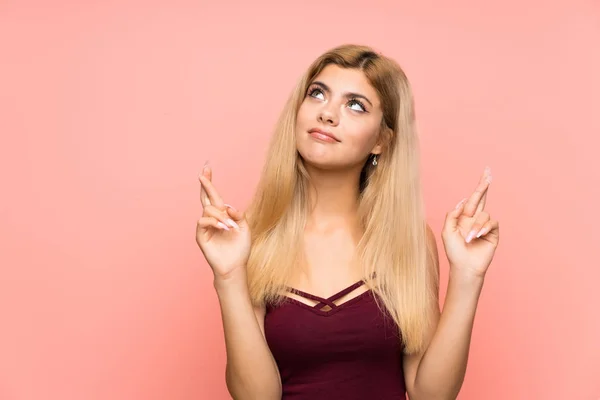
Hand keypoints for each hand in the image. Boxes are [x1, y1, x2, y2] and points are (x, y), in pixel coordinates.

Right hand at [195, 163, 250, 278]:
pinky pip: (203, 221)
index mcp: (222, 215)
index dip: (210, 182)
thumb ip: (237, 214)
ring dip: (221, 216)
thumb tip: (227, 205)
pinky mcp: (201, 236)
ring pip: (208, 210)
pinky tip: (224, 228)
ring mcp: (205, 227)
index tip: (207, 167)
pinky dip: (214, 222)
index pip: (214, 196)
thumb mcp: (245, 227)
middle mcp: (212, 219)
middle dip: (205, 183)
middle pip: (205, 197)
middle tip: (203, 171)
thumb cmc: (240, 248)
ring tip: (230, 227)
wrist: (235, 266)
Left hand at [441, 167, 499, 277]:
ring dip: (476, 226)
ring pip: (484, 215)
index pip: (472, 198)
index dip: (479, 187)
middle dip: (485, 185)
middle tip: (489, 173)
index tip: (486, 172)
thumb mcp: (447, 231)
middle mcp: (475, 219)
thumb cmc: (454, 251)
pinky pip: (491, 223)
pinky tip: (477, 236)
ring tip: (469, 238)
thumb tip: (463, 201)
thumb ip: (452, 214)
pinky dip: (483, 228)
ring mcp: (484, 226)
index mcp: (464, 217)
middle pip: (482, 198)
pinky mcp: (493, 234)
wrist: (464, 266)